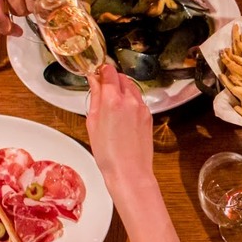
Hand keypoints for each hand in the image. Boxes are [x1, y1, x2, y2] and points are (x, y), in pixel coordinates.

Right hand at [87, 64, 154, 190]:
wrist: (129, 170)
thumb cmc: (108, 153)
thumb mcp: (93, 123)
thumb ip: (94, 98)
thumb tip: (93, 82)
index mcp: (113, 100)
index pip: (109, 73)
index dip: (102, 71)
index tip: (97, 73)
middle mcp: (130, 100)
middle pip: (122, 78)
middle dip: (112, 79)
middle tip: (102, 88)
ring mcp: (142, 107)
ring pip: (132, 88)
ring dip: (122, 89)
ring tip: (111, 103)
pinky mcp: (148, 116)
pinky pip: (138, 100)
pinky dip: (130, 100)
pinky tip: (122, 114)